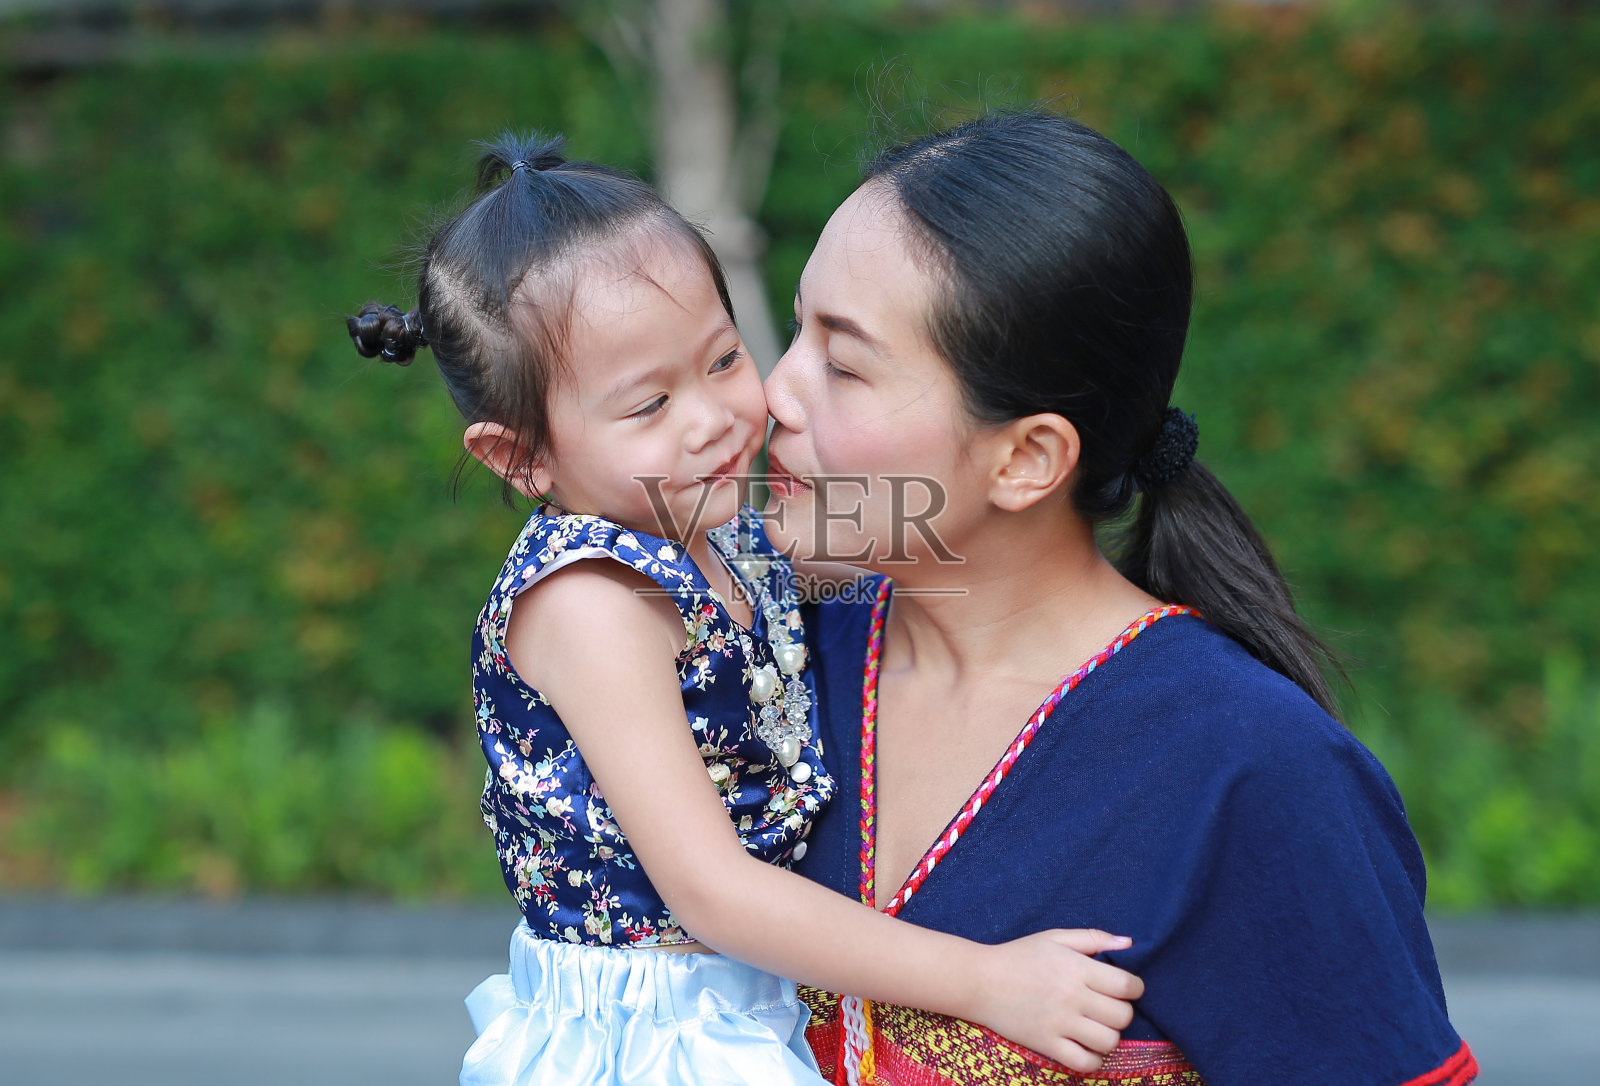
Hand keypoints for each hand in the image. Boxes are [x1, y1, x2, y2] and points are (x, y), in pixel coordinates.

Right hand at [961, 929, 1143, 1072]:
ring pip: (1109, 1041)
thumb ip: (1093, 938)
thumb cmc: (1019, 956)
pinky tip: (1085, 1046)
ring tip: (1095, 1026)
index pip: (1127, 985)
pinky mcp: (1046, 1044)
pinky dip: (1093, 1059)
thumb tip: (1129, 943)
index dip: (1134, 988)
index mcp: (1076, 968)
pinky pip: (1085, 1063)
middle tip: (1106, 1007)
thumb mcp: (1054, 938)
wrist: (979, 981)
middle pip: (1122, 1016)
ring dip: (1108, 1035)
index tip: (1123, 988)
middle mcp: (1071, 996)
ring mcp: (1059, 1023)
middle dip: (1122, 1012)